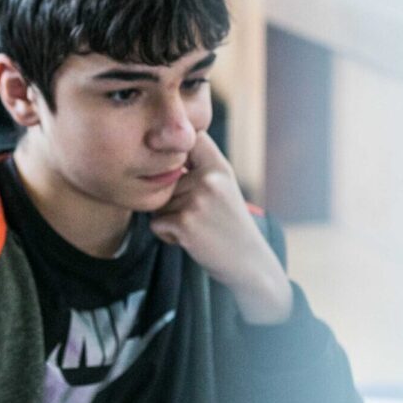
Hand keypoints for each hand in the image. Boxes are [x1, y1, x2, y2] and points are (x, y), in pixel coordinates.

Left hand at [149, 133, 292, 324]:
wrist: (247, 262)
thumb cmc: (228, 224)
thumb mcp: (222, 186)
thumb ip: (198, 166)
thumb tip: (155, 146)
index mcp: (218, 167)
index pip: (189, 139)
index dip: (175, 148)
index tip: (175, 162)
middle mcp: (208, 179)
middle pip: (163, 180)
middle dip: (170, 200)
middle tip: (197, 215)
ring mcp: (196, 200)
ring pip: (158, 203)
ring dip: (169, 218)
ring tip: (196, 227)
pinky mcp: (184, 222)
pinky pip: (156, 223)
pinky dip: (166, 234)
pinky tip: (189, 239)